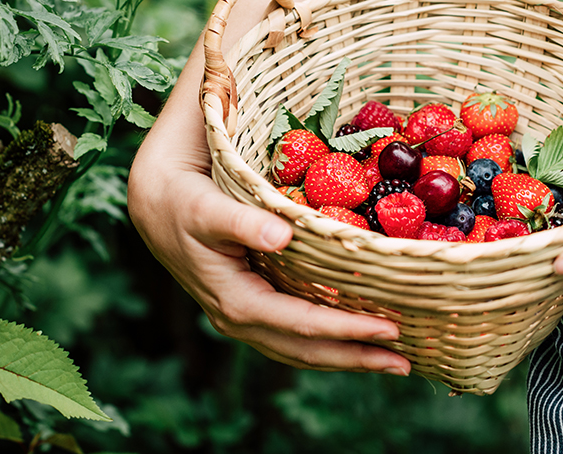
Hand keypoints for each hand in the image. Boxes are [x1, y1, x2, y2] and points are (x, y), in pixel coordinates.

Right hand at [127, 79, 409, 375]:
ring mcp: (246, 319)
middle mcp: (241, 320)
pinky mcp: (252, 308)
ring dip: (347, 357)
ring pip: (302, 351)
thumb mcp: (208, 208)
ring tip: (392, 360)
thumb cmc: (185, 201)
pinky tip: (357, 339)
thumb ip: (244, 222)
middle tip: (406, 361)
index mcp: (236, 301)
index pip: (301, 325)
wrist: (156, 204)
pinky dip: (329, 343)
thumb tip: (281, 235)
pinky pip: (295, 336)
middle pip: (306, 351)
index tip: (389, 328)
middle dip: (356, 357)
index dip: (346, 329)